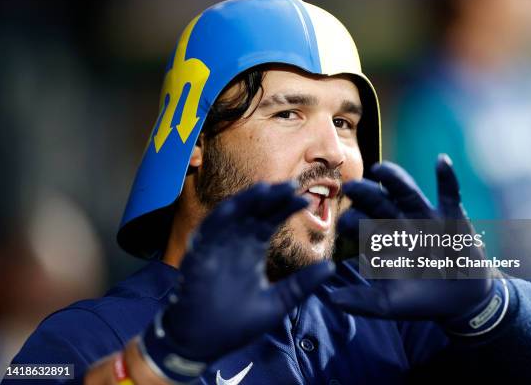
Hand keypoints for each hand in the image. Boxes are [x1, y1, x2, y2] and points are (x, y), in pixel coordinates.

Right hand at [141, 182, 334, 381]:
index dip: (285, 208)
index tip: (305, 200)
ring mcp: (215, 247)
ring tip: (266, 189)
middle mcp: (234, 243)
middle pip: (254, 211)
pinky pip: (207, 232)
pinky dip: (218, 219)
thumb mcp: (278, 302)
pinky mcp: (197, 256)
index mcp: (252, 250)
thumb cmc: (236, 323)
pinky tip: (233, 208)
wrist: (201, 344)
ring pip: (231, 215)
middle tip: (291, 186)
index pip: (270, 220)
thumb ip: (301, 284)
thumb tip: (332, 268)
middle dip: (271, 198)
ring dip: (246, 201)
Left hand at [333, 156, 505, 332]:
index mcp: (381, 238)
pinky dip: (447, 177)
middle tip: (349, 187)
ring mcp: (424, 215)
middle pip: (378, 201)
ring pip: (406, 191)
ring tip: (380, 169)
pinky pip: (449, 192)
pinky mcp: (451, 215)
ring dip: (394, 178)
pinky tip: (441, 161)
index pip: (361, 224)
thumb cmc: (420, 299)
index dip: (352, 222)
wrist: (460, 301)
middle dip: (364, 193)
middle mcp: (399, 221)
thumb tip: (329, 300)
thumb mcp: (387, 304)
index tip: (343, 224)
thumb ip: (359, 301)